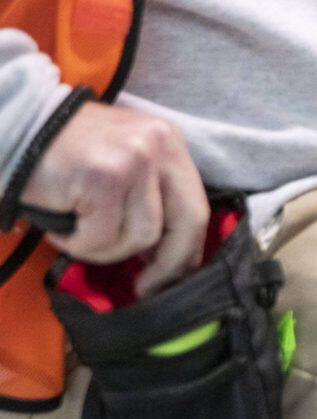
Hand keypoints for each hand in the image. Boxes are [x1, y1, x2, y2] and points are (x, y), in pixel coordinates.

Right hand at [19, 103, 208, 297]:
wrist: (12, 131)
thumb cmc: (66, 157)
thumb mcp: (124, 165)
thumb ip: (152, 200)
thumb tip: (171, 259)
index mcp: (169, 142)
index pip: (197, 207)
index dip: (188, 250)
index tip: (174, 276)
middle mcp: (159, 145)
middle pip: (186, 223)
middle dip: (168, 265)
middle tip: (144, 288)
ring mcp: (134, 159)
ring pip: (141, 236)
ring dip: (105, 248)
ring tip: (78, 230)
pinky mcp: (104, 178)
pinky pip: (101, 237)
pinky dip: (76, 243)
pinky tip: (61, 224)